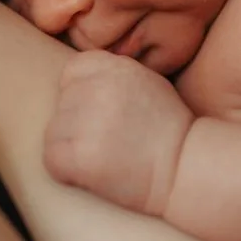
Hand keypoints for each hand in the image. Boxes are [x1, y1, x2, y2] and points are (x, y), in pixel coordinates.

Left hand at [44, 50, 193, 215]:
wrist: (187, 169)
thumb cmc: (169, 131)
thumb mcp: (146, 82)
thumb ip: (111, 75)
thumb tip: (72, 79)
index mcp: (112, 65)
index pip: (70, 74)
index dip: (83, 98)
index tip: (107, 117)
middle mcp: (95, 88)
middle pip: (60, 106)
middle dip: (77, 126)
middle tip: (112, 143)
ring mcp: (85, 122)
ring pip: (53, 134)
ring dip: (72, 150)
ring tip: (108, 159)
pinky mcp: (78, 155)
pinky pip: (52, 161)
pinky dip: (68, 173)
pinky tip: (97, 175)